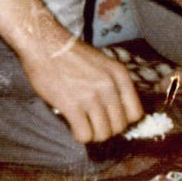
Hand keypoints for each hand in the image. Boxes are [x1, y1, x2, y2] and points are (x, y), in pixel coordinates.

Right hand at [0, 0, 142, 143]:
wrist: (46, 45)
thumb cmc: (72, 55)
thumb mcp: (103, 64)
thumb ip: (113, 85)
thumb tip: (117, 112)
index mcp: (119, 75)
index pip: (135, 113)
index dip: (123, 120)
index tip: (111, 119)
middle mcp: (110, 86)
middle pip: (119, 127)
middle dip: (107, 129)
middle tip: (94, 123)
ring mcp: (92, 97)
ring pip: (103, 134)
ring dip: (93, 134)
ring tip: (83, 125)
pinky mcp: (72, 106)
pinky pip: (84, 135)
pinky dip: (79, 135)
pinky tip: (73, 126)